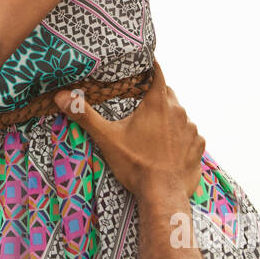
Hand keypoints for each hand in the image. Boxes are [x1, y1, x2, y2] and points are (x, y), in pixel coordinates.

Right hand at [53, 61, 204, 206]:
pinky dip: (180, 136)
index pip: (156, 72)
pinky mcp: (198, 146)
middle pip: (167, 94)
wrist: (164, 195)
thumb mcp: (107, 138)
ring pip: (179, 115)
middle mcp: (178, 111)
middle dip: (155, 95)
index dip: (150, 66)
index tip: (143, 63)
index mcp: (157, 104)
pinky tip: (169, 148)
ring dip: (168, 118)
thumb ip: (84, 115)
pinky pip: (189, 134)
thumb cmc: (135, 164)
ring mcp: (191, 129)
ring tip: (153, 131)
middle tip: (140, 104)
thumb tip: (60, 96)